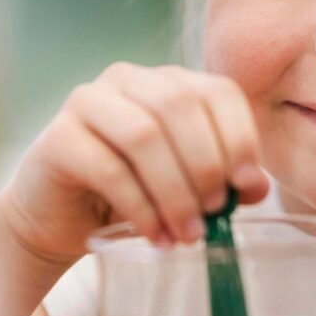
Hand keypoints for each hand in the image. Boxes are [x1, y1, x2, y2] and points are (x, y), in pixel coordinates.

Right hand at [0, 63, 269, 262]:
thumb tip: (257, 186)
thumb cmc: (132, 195)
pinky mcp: (58, 138)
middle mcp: (127, 80)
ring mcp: (88, 102)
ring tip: (189, 233)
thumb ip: (225, 180)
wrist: (59, 219)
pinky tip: (155, 235)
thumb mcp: (187, 186)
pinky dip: (141, 207)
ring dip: (175, 191)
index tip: (248, 184)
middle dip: (206, 165)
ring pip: (144, 135)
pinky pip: (109, 169)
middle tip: (216, 213)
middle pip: (180, 107)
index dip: (240, 136)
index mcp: (167, 81)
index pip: (217, 91)